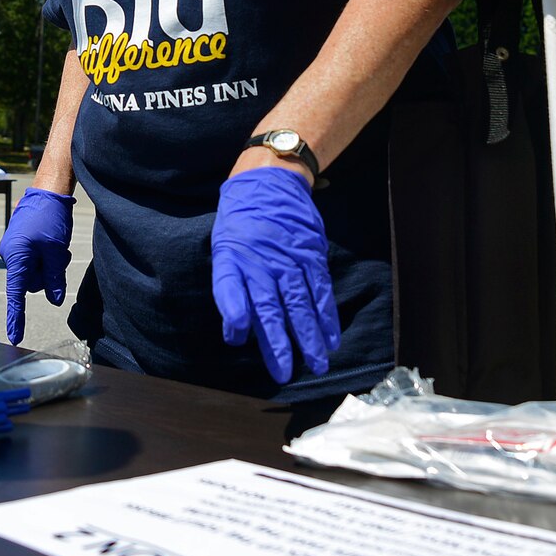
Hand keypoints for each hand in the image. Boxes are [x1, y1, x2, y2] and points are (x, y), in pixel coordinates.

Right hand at [1, 187, 73, 343]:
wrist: (47, 191)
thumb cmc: (51, 218)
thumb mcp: (57, 250)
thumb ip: (55, 278)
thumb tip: (55, 301)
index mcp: (16, 258)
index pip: (16, 295)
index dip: (17, 318)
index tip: (15, 337)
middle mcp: (11, 255)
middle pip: (31, 283)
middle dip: (48, 274)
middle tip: (60, 254)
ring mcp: (15, 249)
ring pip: (36, 272)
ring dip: (49, 264)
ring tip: (58, 245)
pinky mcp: (21, 244)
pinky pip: (35, 261)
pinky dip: (46, 257)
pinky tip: (54, 242)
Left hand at [212, 165, 340, 382]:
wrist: (269, 182)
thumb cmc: (241, 225)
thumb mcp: (224, 252)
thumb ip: (230, 293)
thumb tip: (235, 334)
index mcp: (236, 261)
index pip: (235, 293)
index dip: (238, 318)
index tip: (239, 339)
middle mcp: (263, 262)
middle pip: (273, 307)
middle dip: (280, 343)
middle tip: (286, 373)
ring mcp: (290, 258)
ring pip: (301, 303)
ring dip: (309, 336)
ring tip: (316, 363)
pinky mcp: (312, 255)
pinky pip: (321, 290)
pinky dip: (326, 316)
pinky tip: (331, 338)